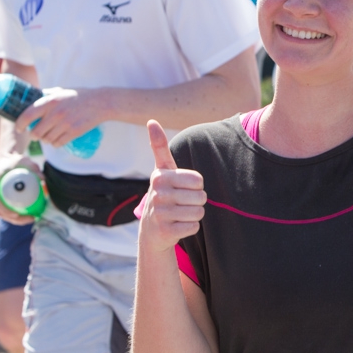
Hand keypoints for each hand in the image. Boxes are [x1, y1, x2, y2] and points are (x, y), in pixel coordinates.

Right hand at [0, 154, 42, 223]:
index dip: (3, 209)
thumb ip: (34, 168)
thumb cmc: (15, 161)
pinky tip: (28, 215)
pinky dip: (14, 214)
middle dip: (12, 219)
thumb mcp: (25, 160)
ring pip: (0, 212)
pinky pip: (3, 210)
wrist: (4, 160)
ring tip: (31, 219)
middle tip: (30, 219)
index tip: (16, 215)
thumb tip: (43, 179)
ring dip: (14, 219)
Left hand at [17, 88, 107, 146]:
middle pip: (36, 132)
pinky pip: (58, 143)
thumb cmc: (80, 96)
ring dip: (45, 140)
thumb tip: (34, 97)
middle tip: (36, 134)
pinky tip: (56, 140)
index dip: (20, 124)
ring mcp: (65, 124)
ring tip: (48, 136)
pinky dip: (55, 144)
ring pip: (47, 139)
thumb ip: (48, 95)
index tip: (19, 128)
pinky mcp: (74, 132)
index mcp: (50, 101)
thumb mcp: (62, 91)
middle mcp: (56, 113)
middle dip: (34, 135)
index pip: (28, 115)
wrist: (100, 102)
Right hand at [138, 120, 205, 254]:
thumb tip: (151, 120)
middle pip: (201, 197)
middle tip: (181, 204)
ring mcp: (160, 214)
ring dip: (194, 215)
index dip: (195, 186)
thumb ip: (159, 146)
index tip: (181, 188)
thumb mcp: (162, 170)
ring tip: (179, 214)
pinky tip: (177, 226)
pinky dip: (190, 227)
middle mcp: (157, 194)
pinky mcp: (165, 231)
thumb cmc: (163, 194)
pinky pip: (194, 227)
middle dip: (196, 201)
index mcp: (160, 177)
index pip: (198, 180)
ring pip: (199, 212)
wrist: (152, 230)